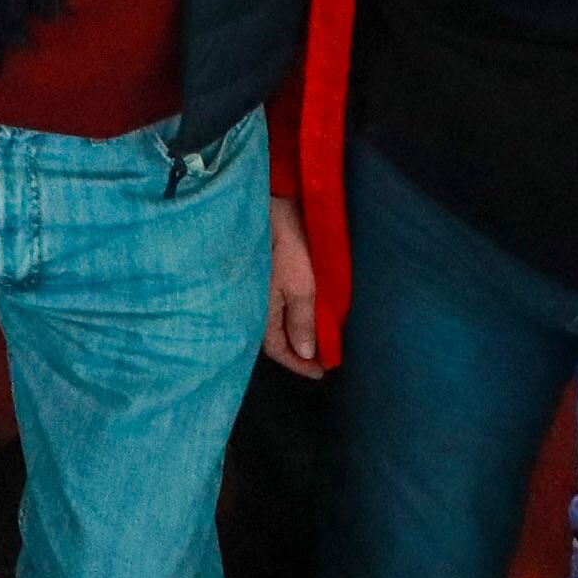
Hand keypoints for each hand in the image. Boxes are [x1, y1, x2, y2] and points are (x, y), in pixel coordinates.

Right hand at [263, 195, 326, 374]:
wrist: (265, 206)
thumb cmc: (284, 246)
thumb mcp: (300, 286)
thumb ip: (301, 321)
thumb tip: (306, 352)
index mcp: (261, 313)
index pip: (279, 350)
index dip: (300, 364)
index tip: (323, 372)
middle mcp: (254, 305)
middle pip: (274, 338)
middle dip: (296, 351)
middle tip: (321, 358)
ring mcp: (256, 289)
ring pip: (273, 322)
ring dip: (293, 333)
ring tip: (315, 338)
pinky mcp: (260, 275)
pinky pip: (273, 305)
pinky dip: (288, 315)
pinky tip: (300, 312)